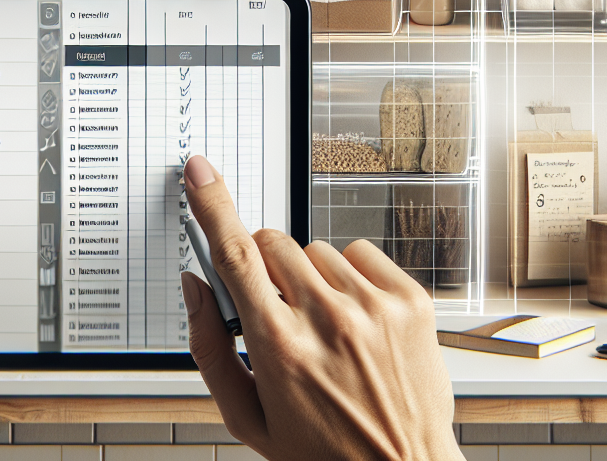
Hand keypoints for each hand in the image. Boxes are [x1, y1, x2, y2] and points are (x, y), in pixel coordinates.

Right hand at [182, 155, 459, 460]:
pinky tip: (352, 317)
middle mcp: (328, 319)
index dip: (213, 206)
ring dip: (309, 276)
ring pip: (316, 249)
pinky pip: (361, 251)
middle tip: (276, 310)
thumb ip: (210, 349)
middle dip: (263, 266)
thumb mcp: (247, 418)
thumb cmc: (323, 452)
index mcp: (280, 347)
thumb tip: (197, 287)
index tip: (202, 173)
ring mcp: (373, 306)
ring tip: (324, 328)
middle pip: (273, 243)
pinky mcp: (409, 300)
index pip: (236, 256)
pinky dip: (350, 275)